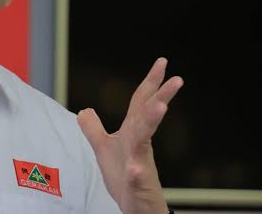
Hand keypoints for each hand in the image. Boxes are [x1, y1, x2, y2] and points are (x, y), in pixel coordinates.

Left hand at [77, 58, 182, 213]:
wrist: (135, 208)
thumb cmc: (123, 179)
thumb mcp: (103, 149)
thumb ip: (94, 129)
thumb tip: (85, 110)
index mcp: (132, 133)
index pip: (141, 102)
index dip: (150, 82)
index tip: (162, 62)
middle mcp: (139, 145)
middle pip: (148, 116)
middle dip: (161, 96)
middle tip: (176, 79)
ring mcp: (141, 164)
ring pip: (145, 141)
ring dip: (151, 122)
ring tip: (160, 106)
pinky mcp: (138, 186)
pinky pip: (138, 178)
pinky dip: (137, 172)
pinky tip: (135, 168)